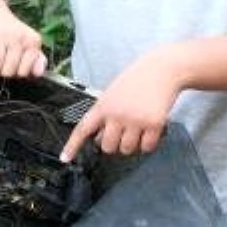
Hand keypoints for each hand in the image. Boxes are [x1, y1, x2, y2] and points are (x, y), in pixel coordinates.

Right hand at [0, 0, 47, 77]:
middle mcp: (20, 37)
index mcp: (33, 42)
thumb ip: (35, 60)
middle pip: (7, 72)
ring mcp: (2, 33)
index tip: (11, 60)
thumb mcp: (25, 43)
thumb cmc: (8, 31)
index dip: (14, 71)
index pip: (23, 72)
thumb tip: (39, 72)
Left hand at [60, 53, 182, 161]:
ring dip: (132, 143)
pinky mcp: (154, 124)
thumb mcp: (112, 93)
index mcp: (103, 106)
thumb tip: (99, 138)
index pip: (83, 129)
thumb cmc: (137, 80)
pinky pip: (146, 147)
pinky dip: (148, 143)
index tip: (65, 158)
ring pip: (126, 149)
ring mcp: (135, 120)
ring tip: (137, 127)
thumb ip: (104, 115)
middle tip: (122, 132)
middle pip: (107, 147)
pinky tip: (150, 129)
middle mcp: (117, 114)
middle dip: (114, 143)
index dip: (72, 145)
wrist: (162, 69)